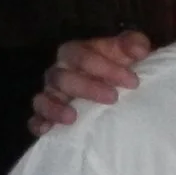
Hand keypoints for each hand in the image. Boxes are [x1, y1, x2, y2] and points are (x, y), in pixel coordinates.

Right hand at [30, 30, 152, 134]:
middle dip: (87, 87)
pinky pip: (36, 119)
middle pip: (62, 77)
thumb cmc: (119, 66)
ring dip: (55, 108)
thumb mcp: (128, 52)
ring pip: (43, 98)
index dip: (105, 68)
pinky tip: (47, 131)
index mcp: (75, 53)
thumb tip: (140, 49)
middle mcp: (59, 73)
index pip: (82, 56)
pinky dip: (39, 124)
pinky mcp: (48, 116)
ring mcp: (51, 95)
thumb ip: (134, 44)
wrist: (117, 85)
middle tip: (113, 97)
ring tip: (72, 118)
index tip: (133, 81)